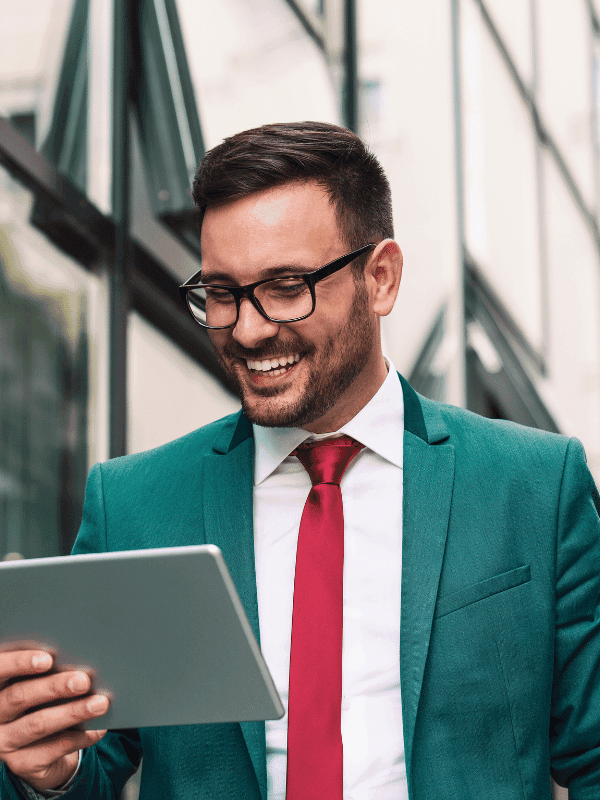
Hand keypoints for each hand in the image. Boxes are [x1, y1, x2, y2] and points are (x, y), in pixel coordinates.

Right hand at [0, 645, 109, 790]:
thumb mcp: (39, 685)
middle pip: (19, 697)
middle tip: (83, 681)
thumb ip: (47, 673)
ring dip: (72, 712)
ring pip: (38, 724)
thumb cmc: (43, 702)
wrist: (40, 749)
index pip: (0, 670)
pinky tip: (98, 729)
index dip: (19, 663)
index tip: (48, 659)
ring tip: (100, 704)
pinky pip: (54, 748)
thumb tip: (80, 661)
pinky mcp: (21, 763)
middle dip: (54, 687)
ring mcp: (5, 741)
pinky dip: (80, 737)